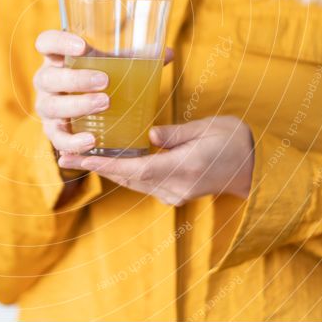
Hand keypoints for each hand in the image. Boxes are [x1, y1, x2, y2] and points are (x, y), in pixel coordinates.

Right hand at [33, 30, 173, 155]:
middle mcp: (46, 81)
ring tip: (104, 105)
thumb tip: (168, 53)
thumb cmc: (102, 78)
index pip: (45, 42)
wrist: (89, 111)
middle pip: (48, 77)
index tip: (83, 46)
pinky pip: (56, 139)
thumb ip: (137, 58)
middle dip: (76, 79)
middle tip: (104, 81)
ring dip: (77, 106)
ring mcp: (47, 107)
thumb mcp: (115, 65)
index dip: (58, 41)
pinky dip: (72, 141)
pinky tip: (91, 141)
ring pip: (51, 107)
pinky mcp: (52, 131)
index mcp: (57, 57)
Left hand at [57, 116, 254, 205]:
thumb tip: (149, 136)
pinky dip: (124, 173)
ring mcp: (176, 194)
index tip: (78, 159)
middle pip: (128, 179)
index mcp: (185, 168)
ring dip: (106, 172)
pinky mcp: (176, 193)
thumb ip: (176, 134)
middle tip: (64, 157)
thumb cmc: (235, 140)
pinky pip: (143, 183)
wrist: (257, 167)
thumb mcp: (208, 127)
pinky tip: (109, 161)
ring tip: (78, 159)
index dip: (104, 165)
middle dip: (95, 168)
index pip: (135, 169)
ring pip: (133, 183)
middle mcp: (176, 187)